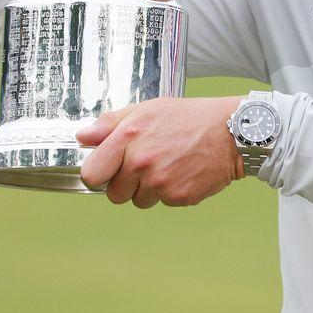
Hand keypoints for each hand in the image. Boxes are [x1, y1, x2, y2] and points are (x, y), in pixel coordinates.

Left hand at [77, 96, 244, 208]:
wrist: (230, 132)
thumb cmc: (189, 118)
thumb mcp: (147, 109)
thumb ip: (111, 124)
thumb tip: (82, 137)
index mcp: (128, 137)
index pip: (92, 173)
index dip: (98, 173)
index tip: (107, 169)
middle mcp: (141, 162)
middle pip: (114, 194)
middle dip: (126, 183)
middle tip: (146, 164)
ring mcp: (160, 182)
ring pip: (138, 201)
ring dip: (148, 189)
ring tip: (168, 165)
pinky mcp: (177, 197)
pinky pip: (162, 203)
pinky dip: (170, 192)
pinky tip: (182, 172)